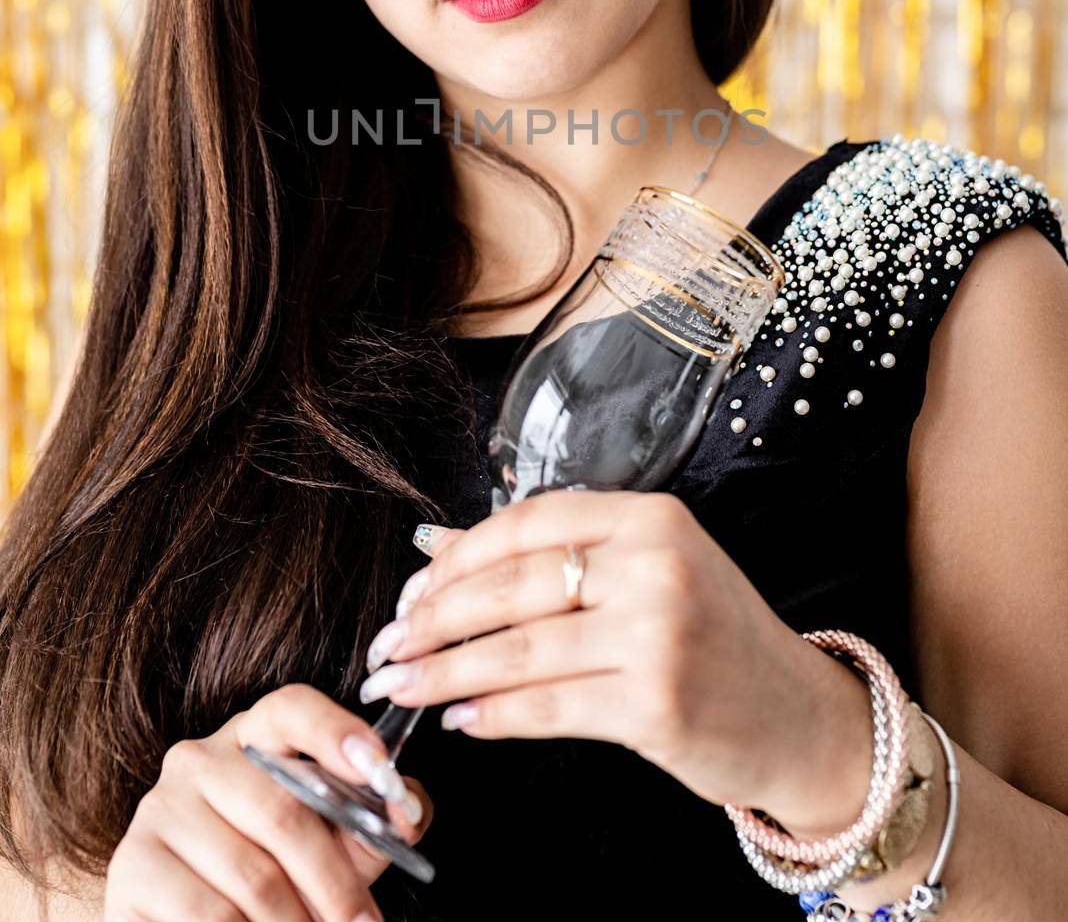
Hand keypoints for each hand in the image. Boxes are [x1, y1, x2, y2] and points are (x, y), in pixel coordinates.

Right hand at [103, 682, 433, 921]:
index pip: (292, 710)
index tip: (380, 771)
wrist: (184, 921)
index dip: (337, 735)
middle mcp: (200, 759)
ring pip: (251, 874)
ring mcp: (160, 810)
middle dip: (336, 882)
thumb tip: (404, 815)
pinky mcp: (132, 867)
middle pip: (284, 811)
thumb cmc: (272, 879)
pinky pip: (209, 914)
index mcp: (253, 736)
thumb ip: (370, 823)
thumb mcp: (329, 843)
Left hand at [359, 490, 840, 814]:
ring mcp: (658, 636)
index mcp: (650, 519)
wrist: (797, 715)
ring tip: (403, 684)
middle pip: (514, 586)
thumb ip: (548, 556)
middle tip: (390, 643)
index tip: (413, 591)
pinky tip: (462, 720)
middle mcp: (655, 567)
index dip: (458, 559)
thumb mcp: (644, 571)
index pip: (528, 523)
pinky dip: (493, 716)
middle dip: (436, 619)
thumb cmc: (712, 636)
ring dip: (447, 672)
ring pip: (520, 650)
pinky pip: (548, 708)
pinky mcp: (656, 705)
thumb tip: (438, 547)